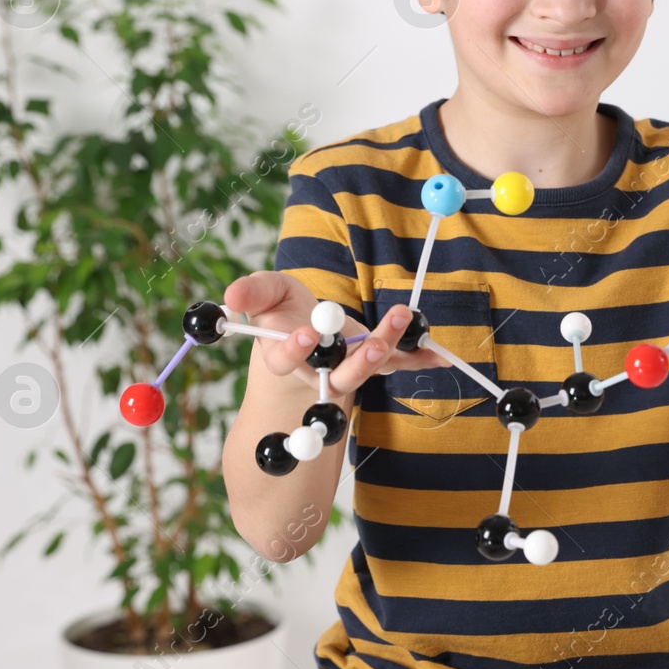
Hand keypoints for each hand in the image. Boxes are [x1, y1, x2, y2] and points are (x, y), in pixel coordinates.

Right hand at [222, 271, 440, 395]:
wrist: (305, 326)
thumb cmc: (282, 310)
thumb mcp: (266, 293)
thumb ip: (252, 292)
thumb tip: (231, 294)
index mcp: (284, 357)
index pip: (286, 362)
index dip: (295, 351)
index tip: (307, 334)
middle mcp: (318, 372)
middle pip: (338, 376)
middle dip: (358, 362)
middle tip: (375, 344)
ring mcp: (347, 370)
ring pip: (367, 370)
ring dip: (387, 348)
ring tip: (403, 318)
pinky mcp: (373, 363)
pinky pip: (396, 364)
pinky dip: (417, 357)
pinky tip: (437, 354)